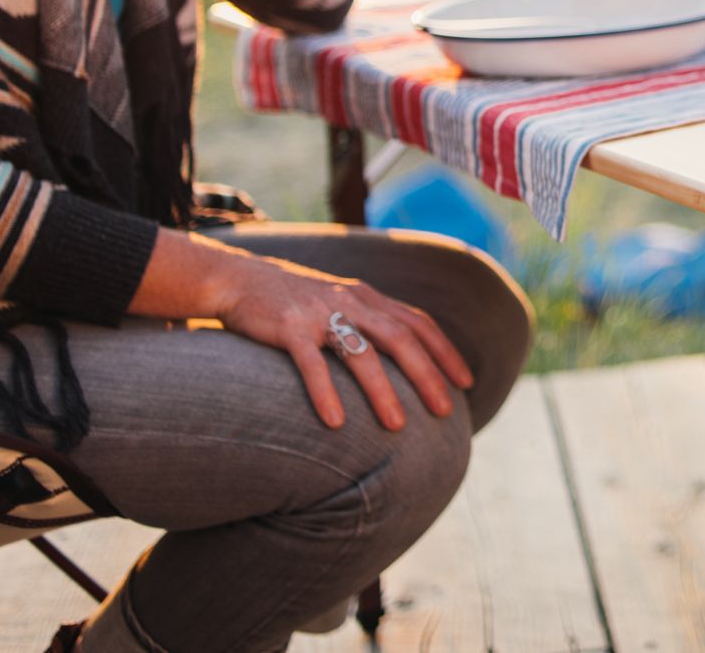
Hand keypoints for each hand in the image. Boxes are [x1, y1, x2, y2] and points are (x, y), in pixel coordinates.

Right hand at [209, 251, 474, 431]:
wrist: (238, 279)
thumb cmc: (294, 300)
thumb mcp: (340, 301)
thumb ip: (370, 320)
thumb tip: (406, 356)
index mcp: (367, 297)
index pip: (418, 323)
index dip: (445, 352)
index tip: (466, 382)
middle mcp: (351, 302)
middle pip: (400, 338)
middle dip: (427, 375)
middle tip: (446, 411)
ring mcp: (320, 314)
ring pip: (360, 353)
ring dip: (382, 391)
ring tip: (397, 426)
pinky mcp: (288, 328)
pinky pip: (311, 364)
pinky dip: (325, 393)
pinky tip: (336, 423)